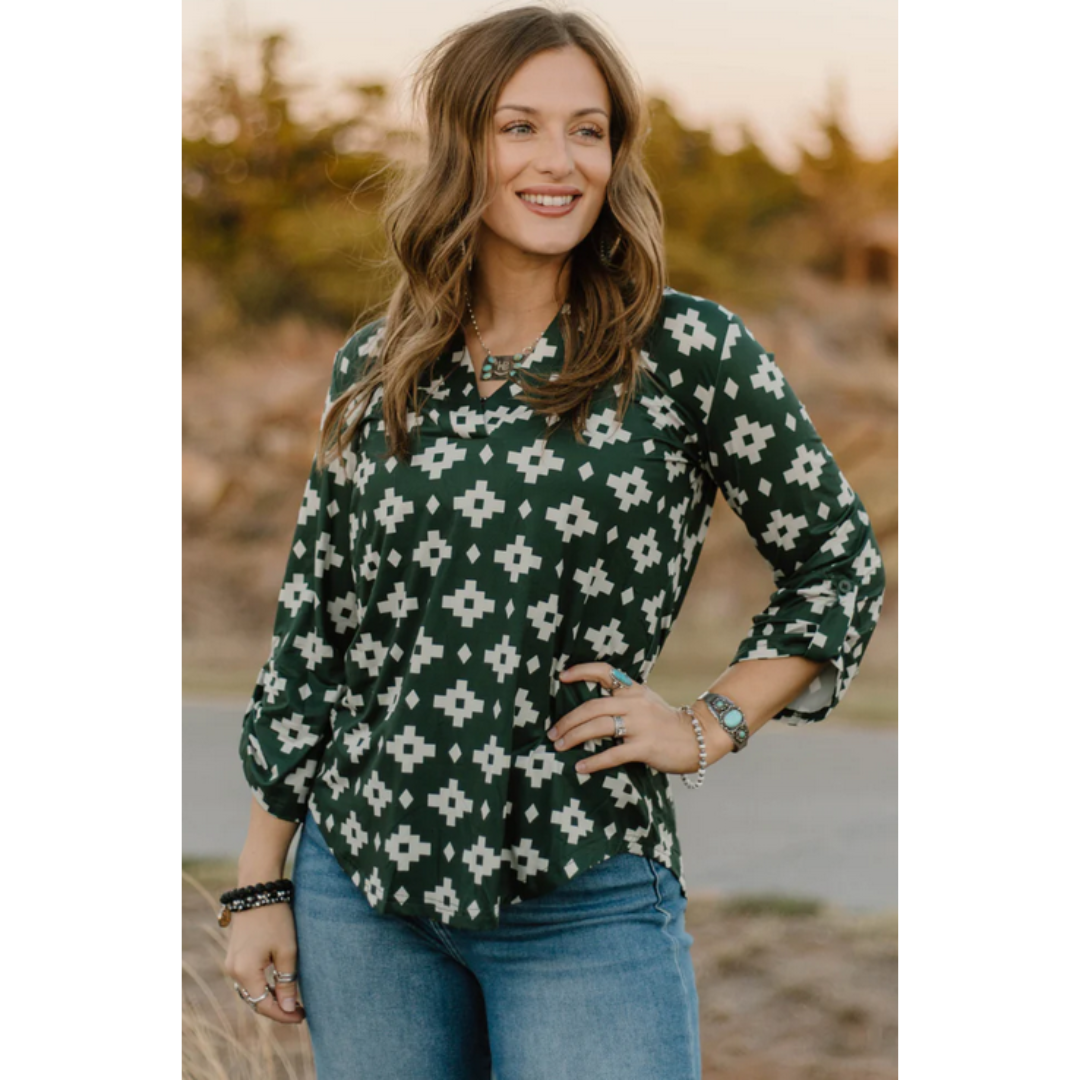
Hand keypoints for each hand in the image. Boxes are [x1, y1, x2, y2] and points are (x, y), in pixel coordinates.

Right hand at [224, 901, 305, 1024]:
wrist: (258, 891)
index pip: (264, 1005)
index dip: (283, 1014)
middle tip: (300, 1010)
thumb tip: (288, 1009)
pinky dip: (262, 985)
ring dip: (270, 997)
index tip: (302, 1016)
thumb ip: (287, 982)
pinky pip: (248, 979)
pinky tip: (279, 984)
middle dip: (277, 1008)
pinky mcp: (235, 955)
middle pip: (255, 1000)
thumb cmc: (276, 919)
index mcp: (245, 972)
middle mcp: (233, 971)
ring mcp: (231, 963)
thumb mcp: (287, 950)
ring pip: (251, 991)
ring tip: (293, 999)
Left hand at [551, 662, 705, 775]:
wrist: (699, 737)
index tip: (562, 676)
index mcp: (633, 690)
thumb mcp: (646, 701)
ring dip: (574, 737)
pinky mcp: (645, 746)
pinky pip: (613, 754)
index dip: (582, 671)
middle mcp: (635, 703)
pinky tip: (581, 767)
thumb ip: (623, 700)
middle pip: (592, 706)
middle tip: (553, 732)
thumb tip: (591, 708)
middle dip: (568, 720)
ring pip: (598, 727)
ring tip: (560, 746)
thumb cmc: (667, 722)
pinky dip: (594, 761)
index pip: (605, 672)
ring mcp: (640, 725)